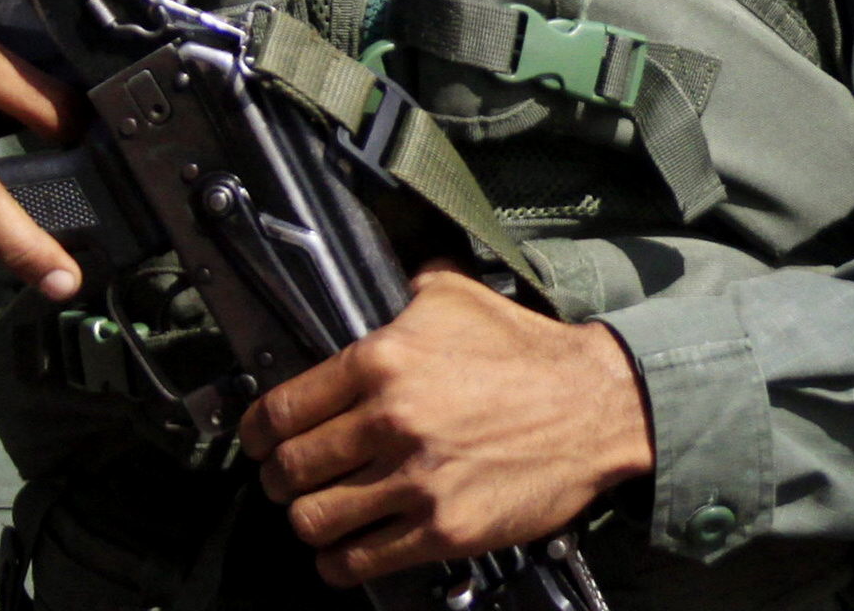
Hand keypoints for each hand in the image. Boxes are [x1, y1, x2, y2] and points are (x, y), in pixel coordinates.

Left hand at [239, 262, 654, 586]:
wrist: (596, 405)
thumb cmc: (529, 352)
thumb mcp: (456, 297)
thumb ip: (403, 292)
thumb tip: (374, 291)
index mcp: (382, 361)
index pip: (281, 409)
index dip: (256, 431)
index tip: (258, 440)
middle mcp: (391, 420)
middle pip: (289, 469)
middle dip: (279, 478)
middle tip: (288, 479)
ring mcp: (416, 481)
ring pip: (313, 520)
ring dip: (306, 521)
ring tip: (317, 514)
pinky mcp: (442, 530)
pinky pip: (358, 562)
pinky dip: (339, 563)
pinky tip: (345, 551)